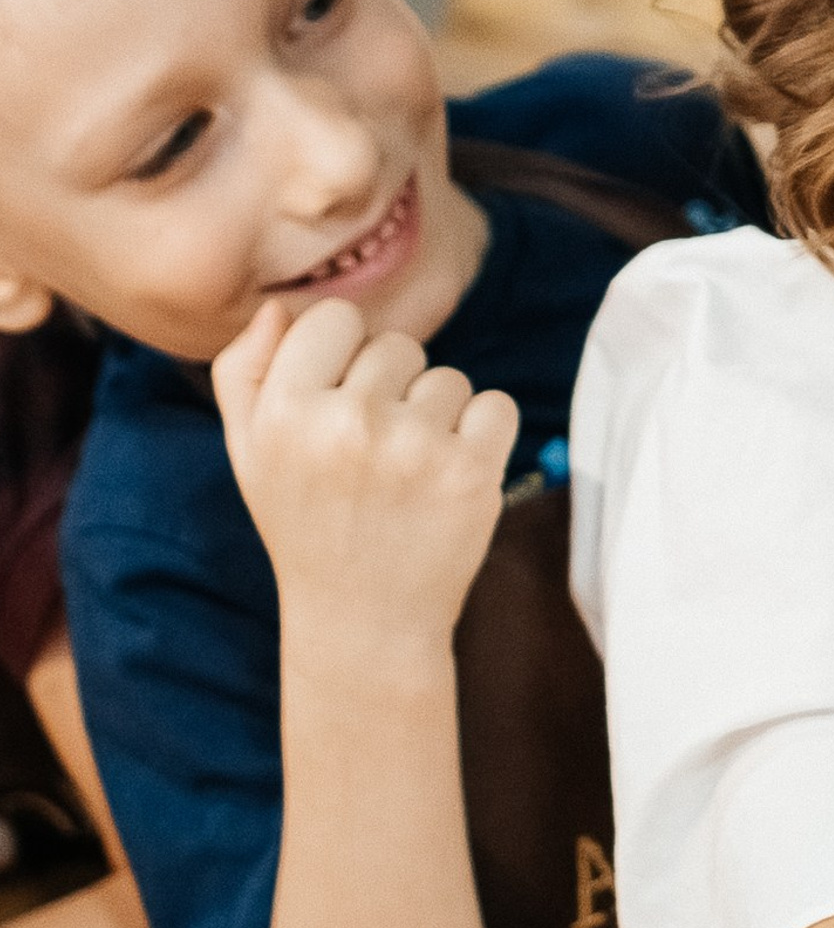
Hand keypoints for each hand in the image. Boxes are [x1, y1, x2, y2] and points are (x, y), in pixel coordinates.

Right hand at [212, 297, 517, 655]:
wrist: (364, 619)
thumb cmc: (307, 523)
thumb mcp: (251, 453)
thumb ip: (244, 372)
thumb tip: (278, 308)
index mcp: (283, 412)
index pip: (335, 317)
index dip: (344, 355)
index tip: (339, 403)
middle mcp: (346, 423)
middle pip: (397, 345)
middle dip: (392, 389)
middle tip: (372, 456)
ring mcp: (413, 447)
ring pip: (448, 377)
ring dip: (437, 417)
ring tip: (407, 475)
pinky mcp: (471, 470)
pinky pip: (495, 405)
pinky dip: (483, 435)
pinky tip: (448, 477)